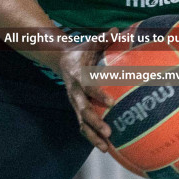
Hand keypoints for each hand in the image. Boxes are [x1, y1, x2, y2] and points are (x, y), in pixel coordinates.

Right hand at [56, 28, 119, 151]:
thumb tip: (116, 30)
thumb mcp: (90, 43)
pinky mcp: (78, 111)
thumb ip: (103, 39)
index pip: (89, 88)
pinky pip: (84, 127)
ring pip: (82, 124)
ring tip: (107, 148)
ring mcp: (75, 104)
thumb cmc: (82, 52)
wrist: (63, 61)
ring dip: (93, 137)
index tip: (111, 103)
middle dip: (95, 123)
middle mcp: (75, 93)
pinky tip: (106, 148)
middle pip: (84, 111)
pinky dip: (93, 138)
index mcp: (78, 77)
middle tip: (109, 132)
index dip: (99, 95)